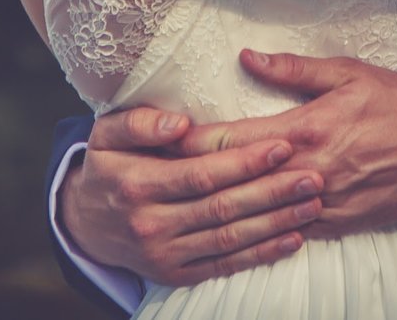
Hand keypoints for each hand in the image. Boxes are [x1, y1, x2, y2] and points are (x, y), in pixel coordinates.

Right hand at [56, 104, 323, 286]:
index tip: (283, 146)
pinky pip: (223, 266)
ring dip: (275, 222)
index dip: (244, 161)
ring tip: (311, 204)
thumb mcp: (106, 133)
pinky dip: (260, 255)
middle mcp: (150, 223)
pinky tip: (291, 239)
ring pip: (228, 238)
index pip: (201, 172)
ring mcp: (163, 253)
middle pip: (221, 207)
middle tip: (312, 176)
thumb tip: (181, 123)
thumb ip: (140, 122)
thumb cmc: (107, 165)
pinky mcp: (174, 274)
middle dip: (272, 192)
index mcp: (136, 183)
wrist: (84, 221)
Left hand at [174, 50, 396, 235]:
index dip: (189, 142)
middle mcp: (306, 171)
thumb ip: (294, 70)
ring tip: (181, 207)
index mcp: (304, 130)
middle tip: (152, 178)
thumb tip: (247, 57)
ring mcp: (320, 203)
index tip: (157, 140)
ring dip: (218, 209)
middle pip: (233, 181)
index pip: (230, 139)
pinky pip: (287, 231)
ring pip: (256, 213)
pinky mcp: (336, 224)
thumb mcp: (348, 73)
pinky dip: (259, 228)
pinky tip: (233, 230)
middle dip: (190, 179)